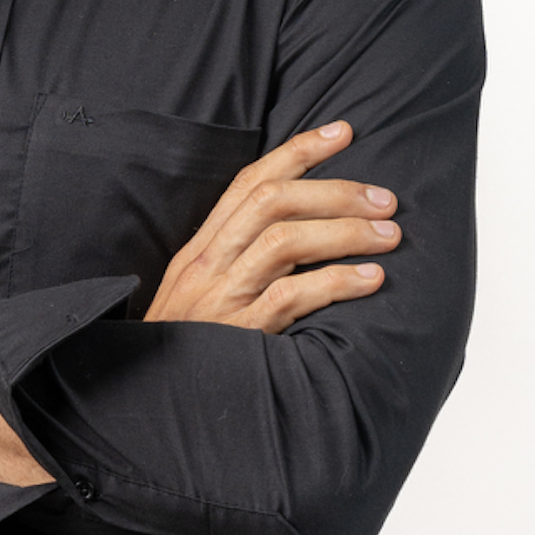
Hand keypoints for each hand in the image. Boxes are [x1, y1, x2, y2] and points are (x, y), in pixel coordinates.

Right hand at [145, 120, 399, 332]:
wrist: (146, 401)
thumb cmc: (186, 346)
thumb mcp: (198, 291)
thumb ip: (236, 259)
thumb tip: (297, 230)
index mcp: (202, 247)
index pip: (250, 182)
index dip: (298, 151)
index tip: (342, 132)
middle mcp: (209, 263)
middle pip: (272, 202)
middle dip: (335, 191)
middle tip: (385, 199)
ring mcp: (222, 297)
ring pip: (283, 241)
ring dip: (344, 232)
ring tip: (389, 235)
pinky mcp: (239, 335)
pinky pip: (290, 298)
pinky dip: (336, 283)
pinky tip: (371, 280)